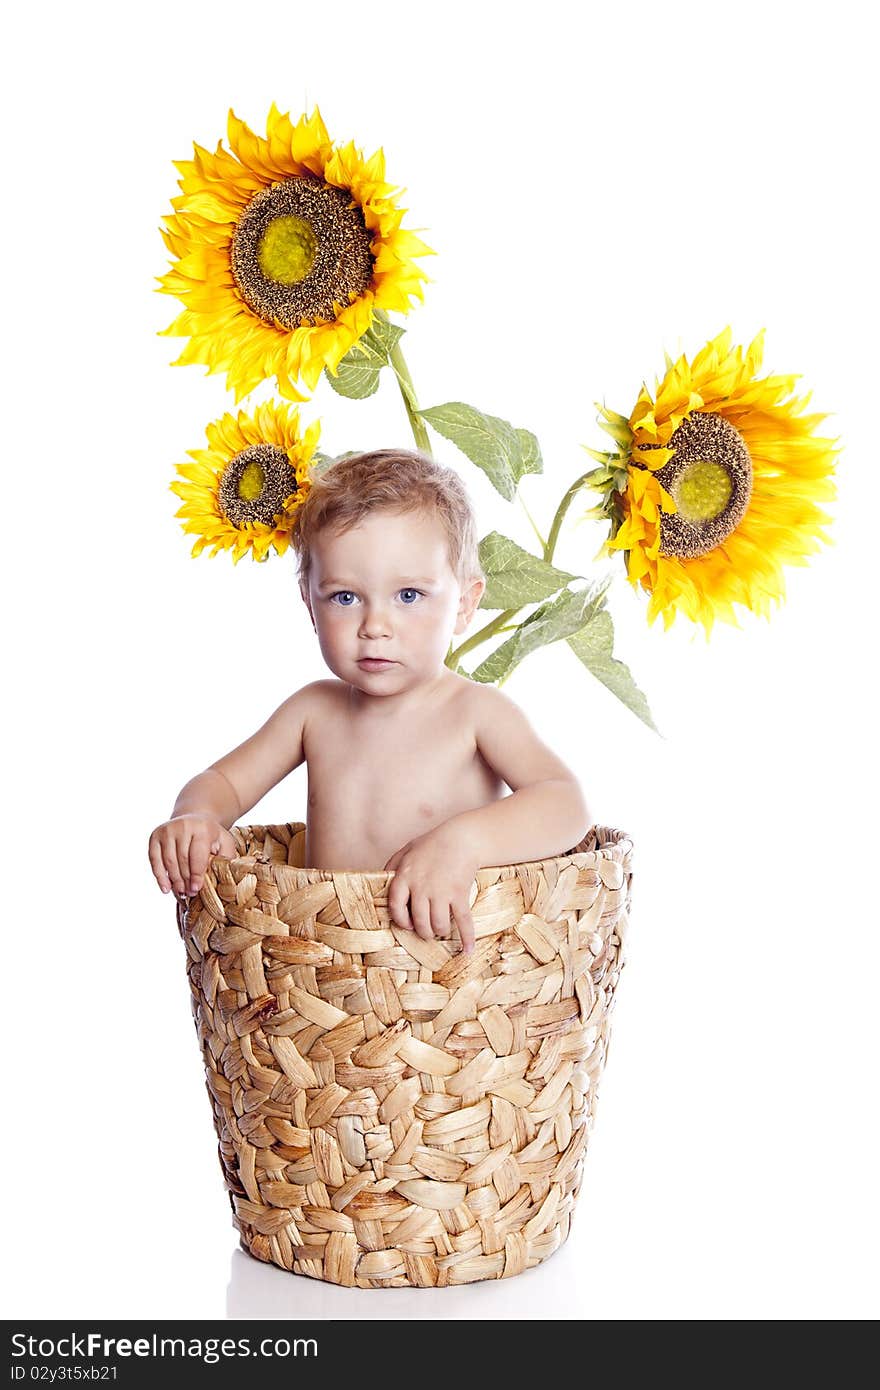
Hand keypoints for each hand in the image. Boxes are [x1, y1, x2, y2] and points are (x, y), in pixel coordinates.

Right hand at [148, 815, 237, 896]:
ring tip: (181, 892)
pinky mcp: (155, 836)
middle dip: (186, 880)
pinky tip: (166, 888)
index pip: (197, 855)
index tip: (196, 889)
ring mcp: (167, 830)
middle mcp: (182, 826)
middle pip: (182, 860)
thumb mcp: (224, 842)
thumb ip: (226, 857)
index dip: (196, 875)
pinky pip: (154, 859)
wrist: (194, 819)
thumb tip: (224, 875)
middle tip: (190, 893)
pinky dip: (159, 876)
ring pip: (168, 861)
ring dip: (174, 880)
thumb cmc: (211, 836)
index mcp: (202, 828)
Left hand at [383, 823, 478, 953]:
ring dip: (440, 932)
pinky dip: (467, 938)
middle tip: (427, 932)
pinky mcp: (459, 894)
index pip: (395, 907)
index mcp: (404, 876)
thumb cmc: (432, 844)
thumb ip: (391, 867)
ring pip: (438, 925)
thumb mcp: (406, 851)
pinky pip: (463, 921)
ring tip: (441, 931)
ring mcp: (441, 892)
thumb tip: (379, 884)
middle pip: (418, 921)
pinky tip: (468, 950)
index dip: (400, 920)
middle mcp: (421, 887)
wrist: (462, 838)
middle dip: (424, 931)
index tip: (407, 925)